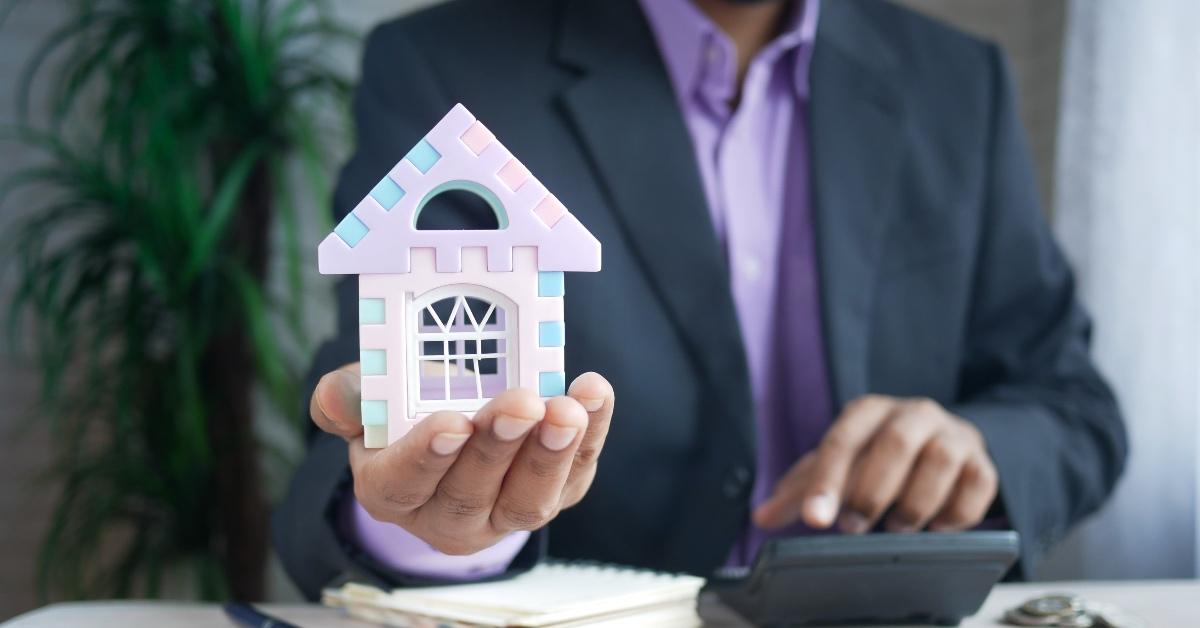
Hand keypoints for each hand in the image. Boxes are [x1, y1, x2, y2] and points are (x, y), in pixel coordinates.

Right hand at [311, 363, 614, 554]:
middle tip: (521, 404)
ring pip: (528, 499)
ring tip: (566, 410)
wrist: (455, 420)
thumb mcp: (368, 397)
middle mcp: (447, 515)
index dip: (428, 455)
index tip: (452, 422)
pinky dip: (591, 436)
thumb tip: (338, 397)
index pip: (405, 482)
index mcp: (391, 490)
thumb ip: (348, 396)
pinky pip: (575, 475)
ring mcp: (504, 513)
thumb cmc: (407, 409)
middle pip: (471, 493)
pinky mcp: (553, 495)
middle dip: (499, 447)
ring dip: (551, 453)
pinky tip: (593, 395)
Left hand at [753, 395, 997, 533]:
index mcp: (869, 411)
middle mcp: (914, 414)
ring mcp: (953, 436)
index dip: (826, 482)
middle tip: (854, 528)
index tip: (815, 520)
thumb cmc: (878, 457)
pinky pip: (978, 483)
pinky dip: (957, 512)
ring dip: (915, 502)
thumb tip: (761, 516)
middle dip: (872, 491)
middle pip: (895, 443)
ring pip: (940, 461)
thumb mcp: (839, 466)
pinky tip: (937, 528)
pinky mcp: (982, 462)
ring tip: (898, 529)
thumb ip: (801, 491)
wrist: (942, 442)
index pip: (842, 441)